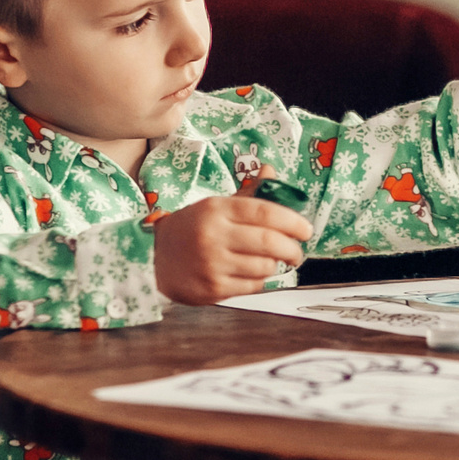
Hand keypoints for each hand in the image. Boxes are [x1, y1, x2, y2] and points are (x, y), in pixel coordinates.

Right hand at [151, 177, 313, 303]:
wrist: (152, 258)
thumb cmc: (193, 229)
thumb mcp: (217, 206)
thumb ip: (248, 192)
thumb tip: (270, 170)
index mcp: (216, 209)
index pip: (265, 212)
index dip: (293, 221)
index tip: (306, 230)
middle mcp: (213, 236)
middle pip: (270, 242)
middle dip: (292, 249)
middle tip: (297, 252)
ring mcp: (211, 264)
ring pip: (264, 266)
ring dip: (274, 265)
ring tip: (269, 261)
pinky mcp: (212, 289)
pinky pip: (252, 286)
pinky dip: (259, 280)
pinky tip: (251, 273)